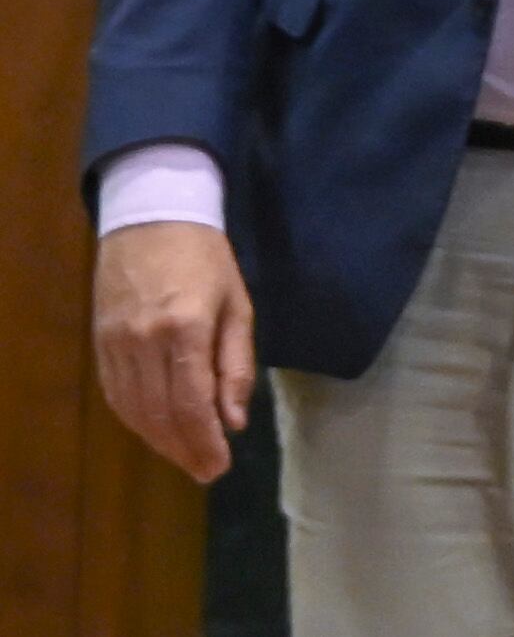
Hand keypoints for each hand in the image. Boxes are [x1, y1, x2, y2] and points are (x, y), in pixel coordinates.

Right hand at [93, 222, 253, 482]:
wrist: (152, 219)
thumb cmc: (207, 260)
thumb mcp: (237, 305)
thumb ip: (236, 365)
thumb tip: (234, 420)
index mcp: (184, 329)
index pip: (191, 403)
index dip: (204, 441)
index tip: (220, 466)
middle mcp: (143, 342)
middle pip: (160, 414)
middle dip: (184, 449)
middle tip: (206, 471)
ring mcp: (115, 344)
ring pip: (134, 410)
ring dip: (160, 441)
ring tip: (186, 458)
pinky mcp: (99, 344)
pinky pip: (116, 395)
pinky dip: (136, 420)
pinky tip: (156, 432)